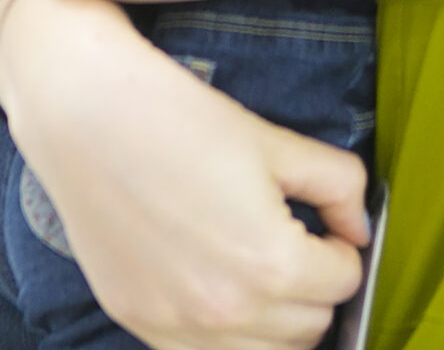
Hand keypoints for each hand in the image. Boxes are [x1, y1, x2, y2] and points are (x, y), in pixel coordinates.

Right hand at [0, 0, 369, 349]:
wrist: (84, 116)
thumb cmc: (178, 120)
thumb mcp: (276, 142)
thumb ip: (338, 186)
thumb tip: (358, 227)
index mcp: (270, 263)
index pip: (344, 281)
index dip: (342, 248)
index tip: (325, 226)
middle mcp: (226, 309)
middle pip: (310, 327)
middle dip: (314, 286)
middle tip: (294, 242)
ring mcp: (177, 325)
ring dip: (276, 320)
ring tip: (259, 267)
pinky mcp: (139, 323)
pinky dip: (225, 334)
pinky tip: (217, 287)